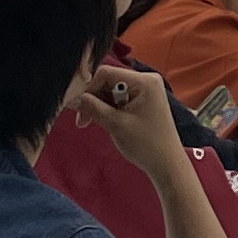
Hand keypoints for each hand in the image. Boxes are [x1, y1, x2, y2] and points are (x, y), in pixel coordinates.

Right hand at [66, 64, 190, 175]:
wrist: (166, 164)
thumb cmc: (146, 145)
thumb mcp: (115, 124)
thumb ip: (91, 107)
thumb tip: (71, 99)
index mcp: (144, 81)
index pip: (106, 73)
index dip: (88, 88)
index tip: (78, 106)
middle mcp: (146, 80)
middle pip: (107, 81)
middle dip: (92, 99)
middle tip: (83, 120)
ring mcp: (145, 90)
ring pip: (110, 90)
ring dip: (98, 105)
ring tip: (92, 123)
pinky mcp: (143, 100)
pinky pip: (118, 98)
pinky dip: (107, 109)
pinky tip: (104, 121)